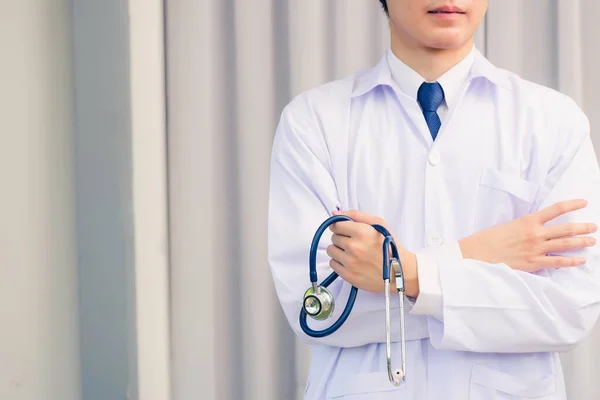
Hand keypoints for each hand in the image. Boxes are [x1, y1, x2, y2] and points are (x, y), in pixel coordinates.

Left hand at [327, 210, 417, 295]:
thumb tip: (335, 214)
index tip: (345, 230)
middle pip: (333, 237)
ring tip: (352, 252)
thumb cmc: (390, 246)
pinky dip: (339, 262)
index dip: (340, 227)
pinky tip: (351, 262)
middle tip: (354, 242)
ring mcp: (350, 262)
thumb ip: (356, 215)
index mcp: (361, 232)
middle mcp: (354, 247)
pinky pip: (332, 264)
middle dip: (341, 238)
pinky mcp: (348, 275)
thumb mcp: (379, 224)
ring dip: (338, 250)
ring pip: (331, 250)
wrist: (399, 271)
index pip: (335, 225)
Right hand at [459, 199, 597, 271]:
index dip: (572, 205)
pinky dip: (571, 261)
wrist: (477, 252)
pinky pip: (557, 262)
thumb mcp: (508, 225)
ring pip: (565, 244)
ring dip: (581, 242)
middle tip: (594, 227)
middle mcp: (535, 234)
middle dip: (583, 227)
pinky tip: (581, 260)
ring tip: (592, 241)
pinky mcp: (533, 263)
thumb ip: (525, 227)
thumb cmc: (489, 238)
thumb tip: (538, 229)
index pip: (556, 209)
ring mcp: (535, 249)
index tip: (583, 203)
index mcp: (528, 221)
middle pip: (566, 228)